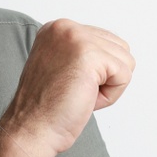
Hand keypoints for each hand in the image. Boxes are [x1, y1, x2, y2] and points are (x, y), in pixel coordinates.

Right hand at [0, 19, 133, 156]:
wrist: (31, 129)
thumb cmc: (47, 108)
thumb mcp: (62, 66)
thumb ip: (82, 53)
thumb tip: (115, 54)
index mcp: (57, 28)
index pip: (105, 41)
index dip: (97, 72)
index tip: (68, 83)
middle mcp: (65, 27)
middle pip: (119, 48)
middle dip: (106, 76)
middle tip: (75, 91)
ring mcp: (76, 38)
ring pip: (125, 61)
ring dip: (108, 86)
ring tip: (79, 94)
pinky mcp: (89, 55)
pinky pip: (124, 75)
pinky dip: (110, 96)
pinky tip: (86, 99)